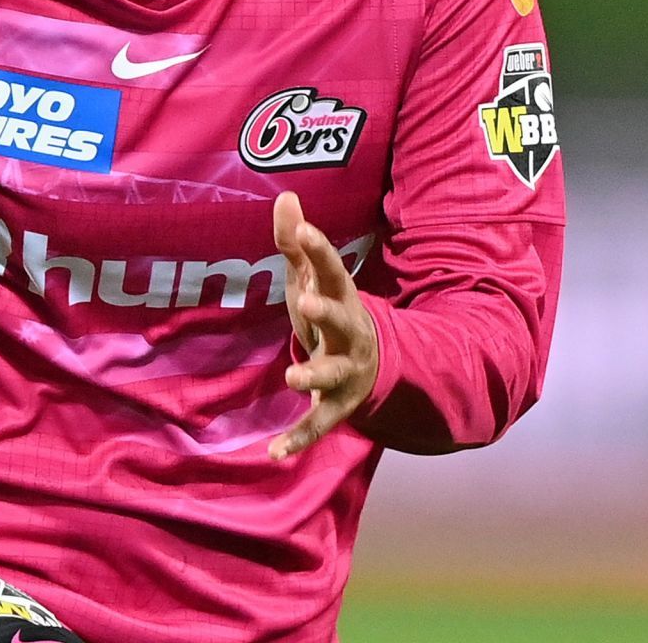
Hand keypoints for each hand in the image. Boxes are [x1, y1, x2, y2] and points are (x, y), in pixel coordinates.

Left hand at [268, 191, 378, 460]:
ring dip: (312, 375)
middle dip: (325, 311)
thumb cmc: (330, 313)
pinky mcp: (336, 406)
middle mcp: (349, 335)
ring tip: (291, 377)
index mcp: (342, 300)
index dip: (319, 250)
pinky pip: (317, 424)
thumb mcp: (312, 280)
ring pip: (331, 374)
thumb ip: (296, 244)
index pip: (332, 270)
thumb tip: (285, 195)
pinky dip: (298, 440)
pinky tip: (274, 453)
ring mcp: (345, 372)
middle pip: (340, 320)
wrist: (373, 365)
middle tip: (303, 302)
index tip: (304, 230)